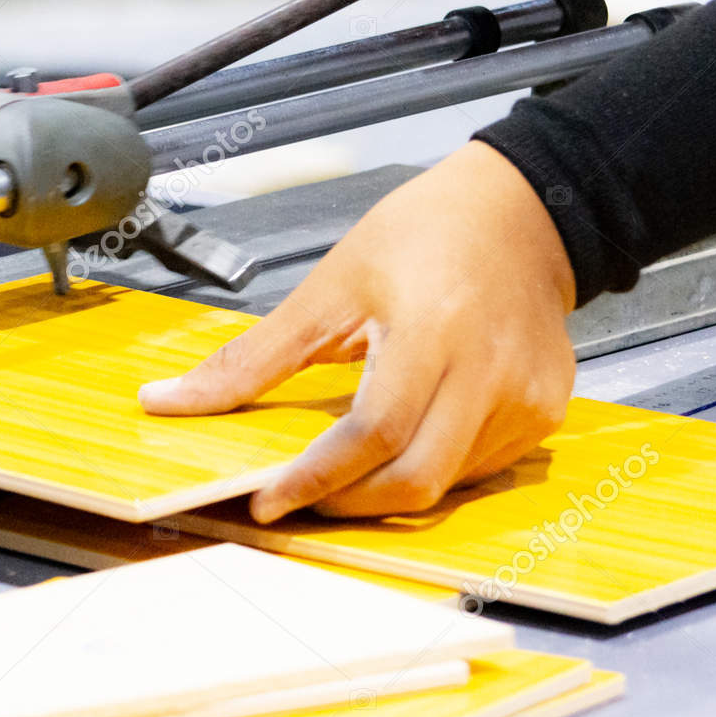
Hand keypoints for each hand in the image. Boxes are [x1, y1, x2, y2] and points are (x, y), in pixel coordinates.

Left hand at [138, 142, 576, 519]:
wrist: (518, 213)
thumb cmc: (425, 234)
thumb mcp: (328, 286)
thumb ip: (252, 357)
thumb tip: (171, 400)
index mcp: (434, 330)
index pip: (371, 434)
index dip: (315, 479)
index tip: (267, 500)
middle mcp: (489, 371)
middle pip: (414, 480)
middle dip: (347, 503)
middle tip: (300, 495)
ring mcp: (526, 398)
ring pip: (445, 485)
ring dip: (384, 490)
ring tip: (346, 463)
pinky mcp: (543, 412)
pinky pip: (476, 470)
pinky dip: (428, 469)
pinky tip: (403, 439)